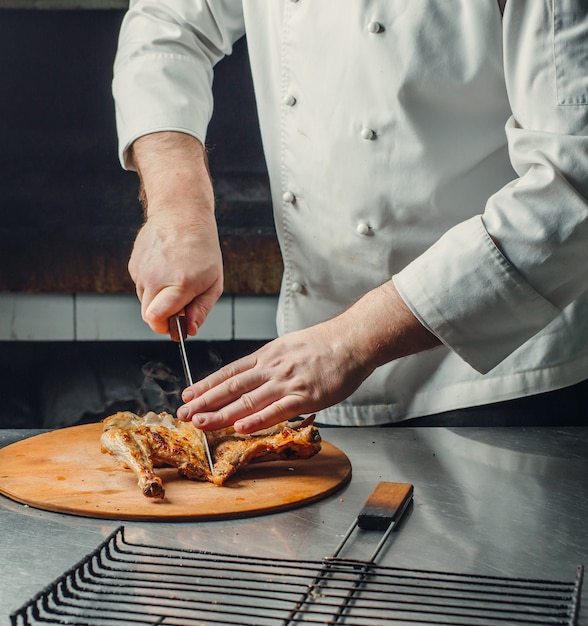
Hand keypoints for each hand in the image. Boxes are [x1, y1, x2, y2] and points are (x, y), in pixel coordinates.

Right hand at [127, 132, 222, 334]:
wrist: (181, 213)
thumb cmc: (203, 247)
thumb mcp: (214, 282)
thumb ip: (201, 310)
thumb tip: (189, 330)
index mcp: (179, 283)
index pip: (157, 319)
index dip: (167, 328)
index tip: (176, 326)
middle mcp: (156, 278)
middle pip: (149, 316)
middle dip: (164, 317)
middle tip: (182, 303)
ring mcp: (141, 271)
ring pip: (145, 301)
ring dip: (159, 299)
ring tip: (176, 278)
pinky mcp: (133, 265)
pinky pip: (141, 286)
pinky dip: (153, 284)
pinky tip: (166, 268)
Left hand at [177, 319, 373, 432]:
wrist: (352, 340)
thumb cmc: (325, 344)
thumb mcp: (289, 346)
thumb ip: (272, 362)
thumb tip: (256, 375)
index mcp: (267, 355)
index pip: (230, 372)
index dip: (206, 384)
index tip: (188, 394)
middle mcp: (271, 368)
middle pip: (231, 387)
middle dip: (204, 401)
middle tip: (183, 413)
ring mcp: (287, 381)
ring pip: (247, 400)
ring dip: (220, 413)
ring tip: (200, 423)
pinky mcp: (305, 395)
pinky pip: (277, 410)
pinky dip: (257, 419)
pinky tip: (240, 427)